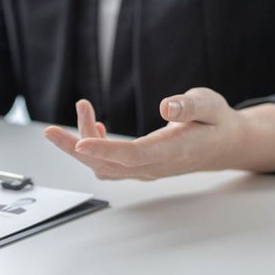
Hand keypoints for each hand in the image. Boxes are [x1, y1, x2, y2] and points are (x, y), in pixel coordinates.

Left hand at [43, 88, 243, 179]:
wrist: (224, 145)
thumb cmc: (216, 122)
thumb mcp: (210, 105)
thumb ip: (190, 106)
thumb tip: (166, 107)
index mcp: (173, 151)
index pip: (132, 156)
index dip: (103, 150)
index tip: (78, 142)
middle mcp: (154, 166)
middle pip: (107, 165)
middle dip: (74, 148)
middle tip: (49, 131)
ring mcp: (144, 170)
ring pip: (104, 166)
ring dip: (81, 143)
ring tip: (82, 108)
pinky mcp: (138, 167)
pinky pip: (109, 164)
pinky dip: (93, 148)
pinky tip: (94, 126)